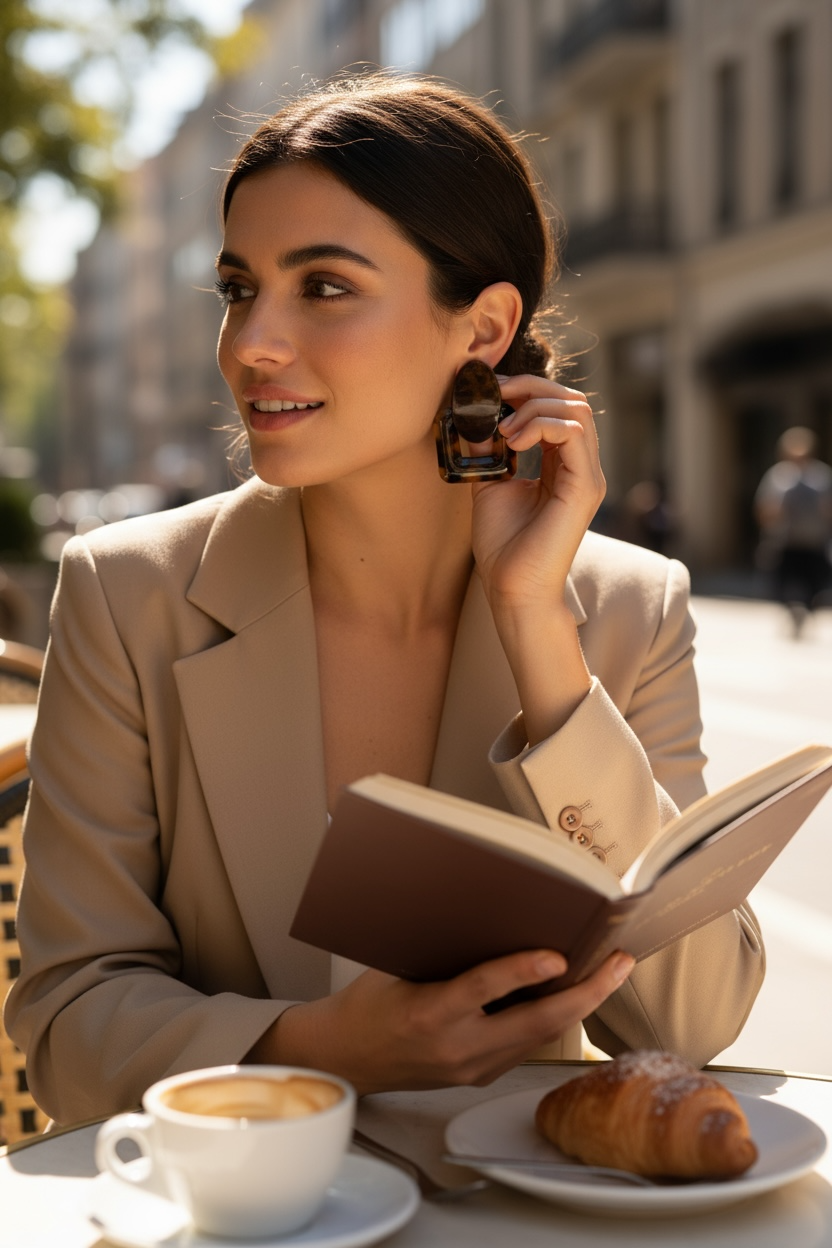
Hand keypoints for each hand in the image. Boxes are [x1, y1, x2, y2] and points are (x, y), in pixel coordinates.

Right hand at [254, 949, 633, 1094]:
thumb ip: (445, 950)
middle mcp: (455, 1048)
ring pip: (539, 1036)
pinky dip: (552, 1017)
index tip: (557, 955)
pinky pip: (525, 1044)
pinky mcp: (478, 1075)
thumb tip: (493, 915)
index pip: (484, 990)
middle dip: (586, 992)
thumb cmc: (368, 1004)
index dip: (524, 971)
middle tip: (618, 963)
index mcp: (428, 1014)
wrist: (345, 1058)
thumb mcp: (397, 966)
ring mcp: (470, 1068)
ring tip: (608, 972)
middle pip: (534, 1024)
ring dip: (579, 1004)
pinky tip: (571, 994)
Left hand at [471, 375, 604, 609]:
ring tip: (505, 429)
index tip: (493, 391)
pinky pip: (572, 434)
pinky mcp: (585, 487)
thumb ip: (489, 450)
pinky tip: (514, 441)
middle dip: (532, 388)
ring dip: (534, 407)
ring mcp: (588, 476)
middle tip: (497, 395)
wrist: (512, 587)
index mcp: (562, 466)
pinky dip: (540, 426)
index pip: (559, 408)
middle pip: (572, 400)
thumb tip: (472, 415)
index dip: (527, 391)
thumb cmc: (503, 546)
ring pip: (576, 410)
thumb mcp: (490, 485)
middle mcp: (581, 467)